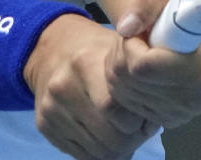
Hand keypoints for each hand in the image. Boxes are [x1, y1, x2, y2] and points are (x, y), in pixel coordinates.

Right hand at [24, 14, 160, 159]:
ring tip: (122, 130)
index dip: (138, 120)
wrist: (52, 50)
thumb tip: (156, 119)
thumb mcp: (118, 52)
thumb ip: (138, 81)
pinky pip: (82, 156)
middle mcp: (63, 87)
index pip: (115, 109)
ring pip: (98, 153)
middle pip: (110, 138)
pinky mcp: (44, 125)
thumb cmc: (95, 51)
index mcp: (84, 63)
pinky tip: (103, 132)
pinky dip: (99, 151)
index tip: (146, 115)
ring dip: (117, 149)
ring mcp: (51, 109)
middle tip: (138, 129)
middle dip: (132, 140)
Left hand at [105, 0, 200, 127]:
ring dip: (119, 66)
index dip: (130, 44)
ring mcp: (179, 114)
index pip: (141, 67)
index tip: (141, 28)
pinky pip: (129, 106)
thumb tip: (124, 28)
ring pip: (122, 95)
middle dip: (120, 53)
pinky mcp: (169, 120)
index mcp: (199, 70)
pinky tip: (139, 67)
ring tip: (138, 47)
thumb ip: (148, 4)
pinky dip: (124, 84)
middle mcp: (189, 99)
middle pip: (127, 81)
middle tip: (136, 34)